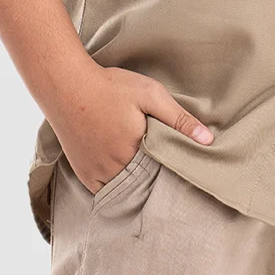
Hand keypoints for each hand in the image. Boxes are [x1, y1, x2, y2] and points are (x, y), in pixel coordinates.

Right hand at [53, 63, 213, 194]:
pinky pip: (104, 189)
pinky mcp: (83, 173)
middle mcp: (115, 169)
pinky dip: (115, 183)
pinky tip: (121, 168)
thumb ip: (179, 119)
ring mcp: (97, 174)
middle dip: (154, 176)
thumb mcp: (150, 94)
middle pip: (144, 183)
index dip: (173, 168)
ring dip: (134, 181)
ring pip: (125, 188)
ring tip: (141, 163)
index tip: (177, 160)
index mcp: (136, 152)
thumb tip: (208, 140)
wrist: (66, 85)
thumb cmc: (110, 86)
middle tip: (159, 160)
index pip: (164, 173)